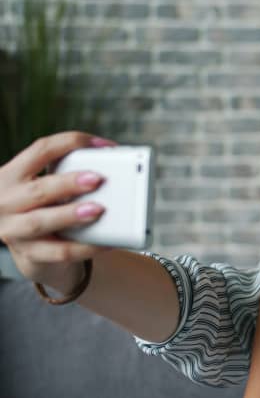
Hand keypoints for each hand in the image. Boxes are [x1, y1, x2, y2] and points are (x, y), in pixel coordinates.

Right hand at [0, 132, 115, 290]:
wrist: (29, 247)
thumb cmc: (43, 206)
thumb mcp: (43, 186)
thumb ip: (66, 174)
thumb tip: (111, 163)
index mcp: (10, 175)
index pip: (40, 150)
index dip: (71, 143)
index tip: (104, 146)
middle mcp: (5, 202)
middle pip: (38, 189)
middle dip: (68, 184)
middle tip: (96, 179)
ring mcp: (13, 230)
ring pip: (41, 222)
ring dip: (70, 215)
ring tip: (98, 210)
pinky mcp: (29, 254)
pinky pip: (60, 251)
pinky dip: (85, 247)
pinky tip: (107, 242)